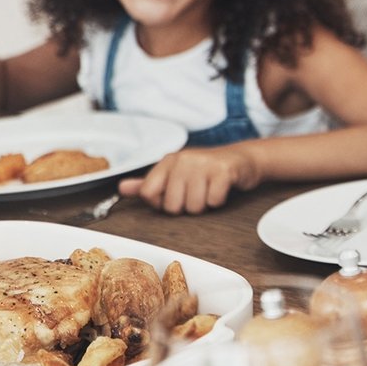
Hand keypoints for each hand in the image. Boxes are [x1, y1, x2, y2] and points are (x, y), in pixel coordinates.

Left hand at [119, 144, 262, 213]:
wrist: (244, 159)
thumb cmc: (207, 170)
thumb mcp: (176, 173)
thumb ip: (149, 183)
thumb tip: (122, 188)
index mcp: (168, 161)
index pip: (148, 192)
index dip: (161, 203)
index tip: (175, 195)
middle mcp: (184, 159)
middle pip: (171, 205)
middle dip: (186, 206)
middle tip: (197, 192)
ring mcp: (204, 164)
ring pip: (193, 206)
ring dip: (204, 205)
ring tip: (209, 191)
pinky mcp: (224, 171)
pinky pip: (213, 201)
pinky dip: (219, 201)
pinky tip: (221, 189)